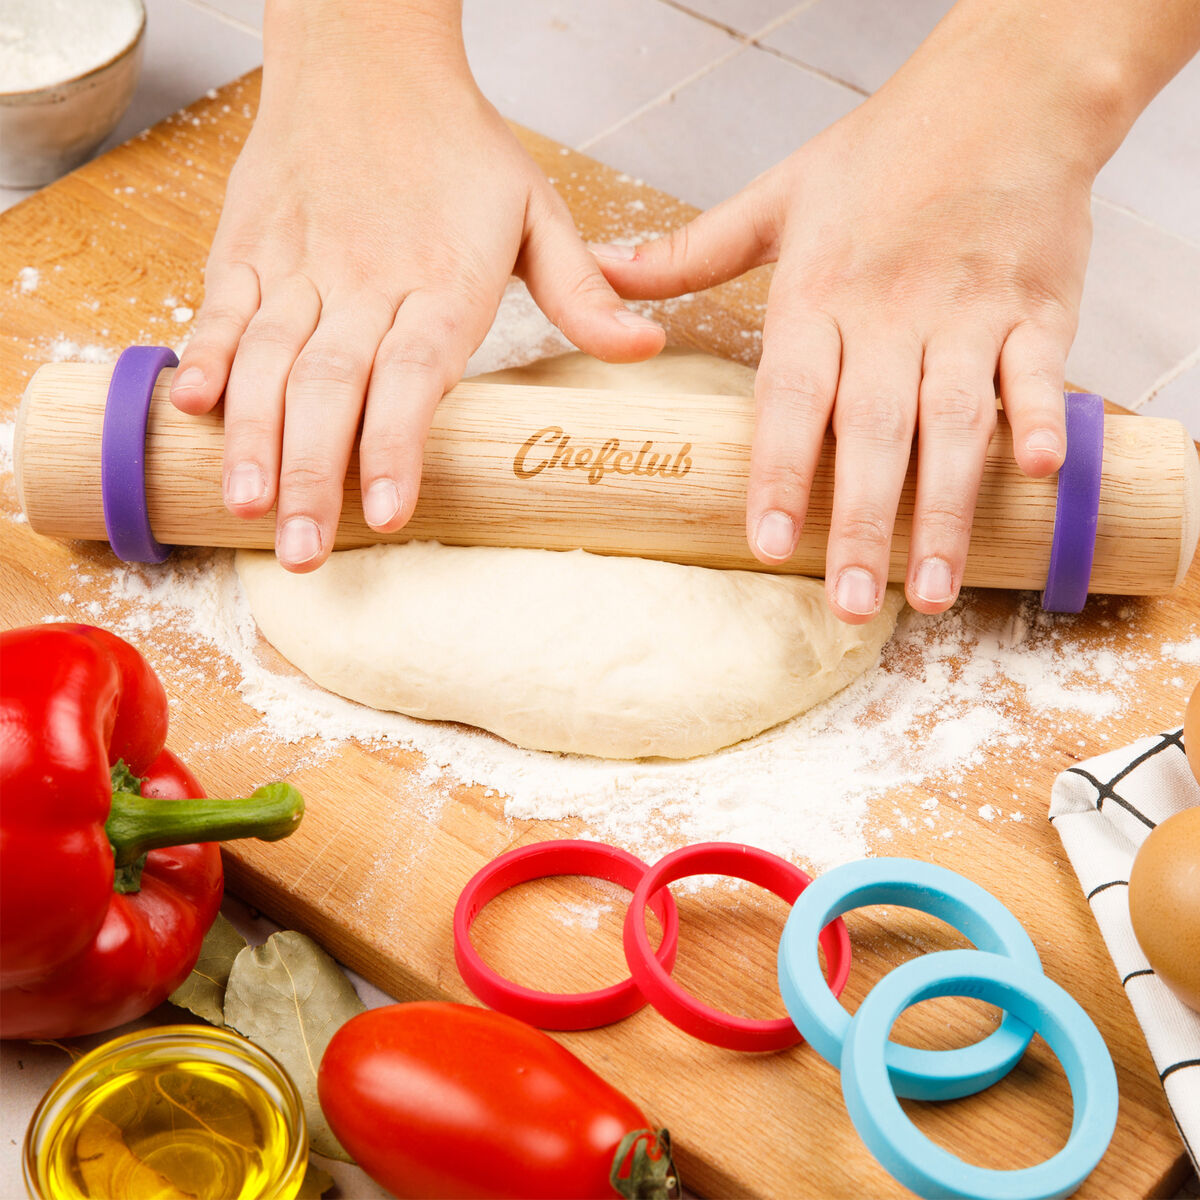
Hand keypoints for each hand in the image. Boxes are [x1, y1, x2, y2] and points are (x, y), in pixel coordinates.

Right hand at [171, 7, 662, 571]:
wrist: (367, 54)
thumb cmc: (458, 145)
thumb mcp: (539, 210)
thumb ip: (584, 292)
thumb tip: (646, 347)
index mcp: (439, 280)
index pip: (413, 375)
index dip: (396, 445)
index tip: (388, 511)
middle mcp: (363, 280)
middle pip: (330, 387)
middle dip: (313, 475)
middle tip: (304, 551)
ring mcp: (298, 264)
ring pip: (267, 360)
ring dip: (253, 438)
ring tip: (246, 506)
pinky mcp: (248, 248)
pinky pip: (222, 308)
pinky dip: (205, 356)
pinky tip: (191, 407)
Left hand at [593, 8, 1108, 621]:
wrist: (1005, 93)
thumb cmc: (885, 151)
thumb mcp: (776, 196)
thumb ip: (691, 252)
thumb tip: (605, 271)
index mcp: (818, 293)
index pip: (790, 398)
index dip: (777, 474)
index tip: (766, 545)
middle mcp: (890, 312)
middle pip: (871, 432)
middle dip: (859, 524)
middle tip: (844, 604)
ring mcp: (967, 313)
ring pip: (952, 423)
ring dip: (941, 510)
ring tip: (927, 590)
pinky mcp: (1036, 309)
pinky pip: (1037, 373)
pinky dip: (1038, 420)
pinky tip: (1033, 477)